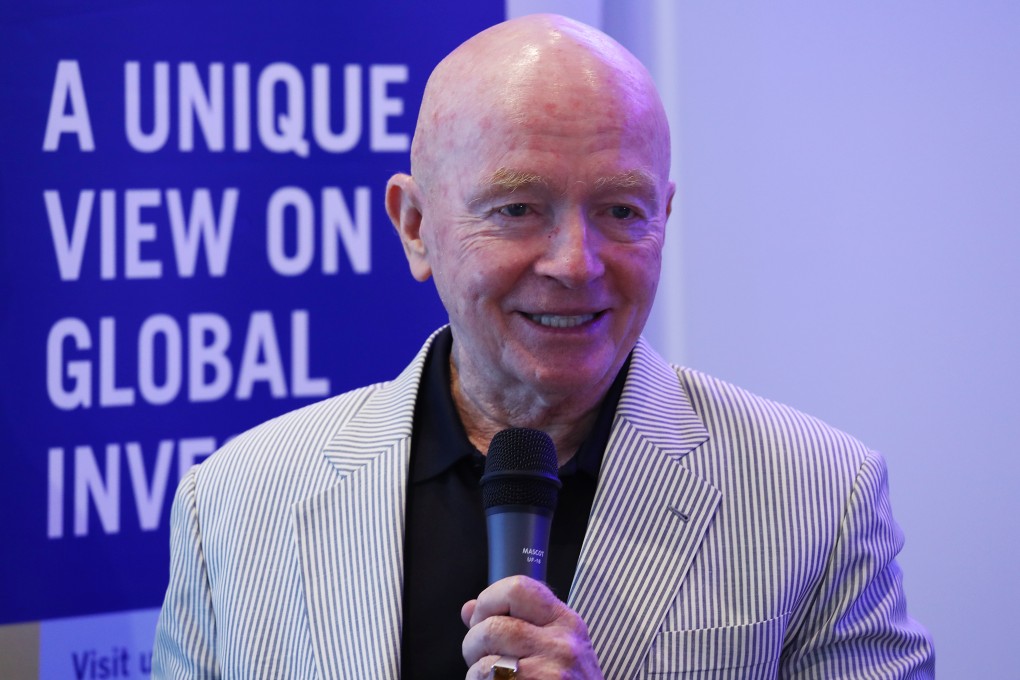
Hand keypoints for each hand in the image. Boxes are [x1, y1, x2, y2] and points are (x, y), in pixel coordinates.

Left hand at [461, 575, 603, 678]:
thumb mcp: (555, 646)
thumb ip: (516, 622)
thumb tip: (470, 609)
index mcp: (566, 622)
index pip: (518, 588)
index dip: (489, 599)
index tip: (482, 617)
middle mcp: (562, 644)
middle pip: (493, 627)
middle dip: (473, 643)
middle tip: (478, 655)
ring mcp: (551, 673)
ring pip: (485, 662)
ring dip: (476, 671)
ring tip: (490, 677)